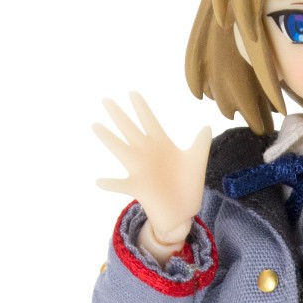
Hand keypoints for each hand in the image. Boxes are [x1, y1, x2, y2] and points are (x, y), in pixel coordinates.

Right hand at [93, 91, 211, 254]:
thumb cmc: (189, 184)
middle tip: (106, 100)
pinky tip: (99, 181)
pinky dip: (110, 183)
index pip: (149, 121)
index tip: (133, 92)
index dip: (141, 107)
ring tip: (95, 125)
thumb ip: (200, 142)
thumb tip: (207, 126)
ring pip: (120, 149)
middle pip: (129, 129)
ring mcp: (140, 169)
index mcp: (161, 144)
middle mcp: (147, 153)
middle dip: (119, 115)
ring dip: (108, 138)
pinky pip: (120, 184)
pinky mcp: (138, 187)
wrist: (183, 210)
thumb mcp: (197, 160)